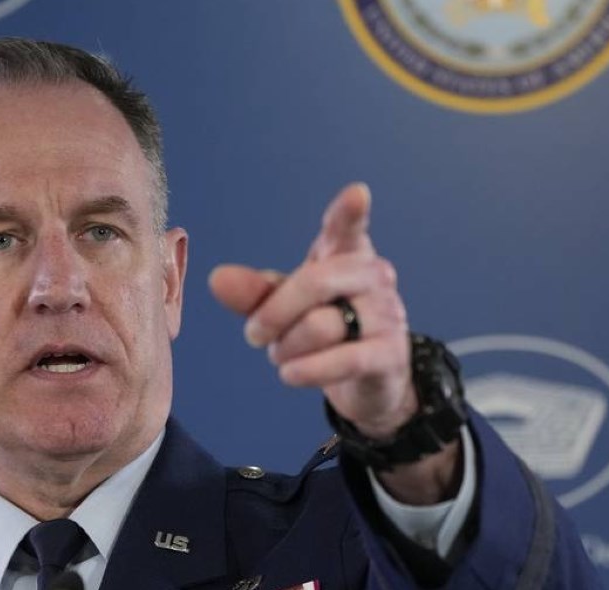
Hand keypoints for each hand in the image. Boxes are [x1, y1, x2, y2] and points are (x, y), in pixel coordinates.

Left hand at [209, 183, 459, 502]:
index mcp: (346, 253)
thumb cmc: (322, 325)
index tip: (358, 193)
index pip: (347, 229)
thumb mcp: (283, 305)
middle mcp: (374, 276)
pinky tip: (290, 374)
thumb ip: (252, 291)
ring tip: (284, 355)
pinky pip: (344, 360)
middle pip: (316, 282)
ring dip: (287, 347)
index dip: (350, 213)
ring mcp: (387, 313)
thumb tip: (217, 279)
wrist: (365, 377)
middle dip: (273, 312)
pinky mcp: (391, 353)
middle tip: (253, 334)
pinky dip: (308, 370)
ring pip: (321, 326)